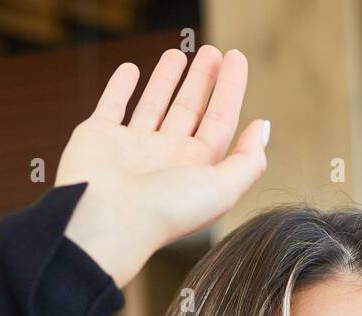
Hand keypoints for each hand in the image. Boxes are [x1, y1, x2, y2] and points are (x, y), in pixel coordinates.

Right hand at [54, 45, 269, 287]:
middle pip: (190, 110)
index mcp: (196, 169)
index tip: (236, 56)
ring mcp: (132, 147)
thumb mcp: (222, 189)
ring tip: (177, 53)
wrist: (106, 218)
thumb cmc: (165, 210)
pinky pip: (111, 105)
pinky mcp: (98, 136)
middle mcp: (165, 158)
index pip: (220, 121)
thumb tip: (262, 126)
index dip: (231, 89)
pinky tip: (130, 70)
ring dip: (166, 80)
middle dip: (203, 81)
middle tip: (211, 51)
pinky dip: (120, 87)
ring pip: (154, 105)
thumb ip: (247, 160)